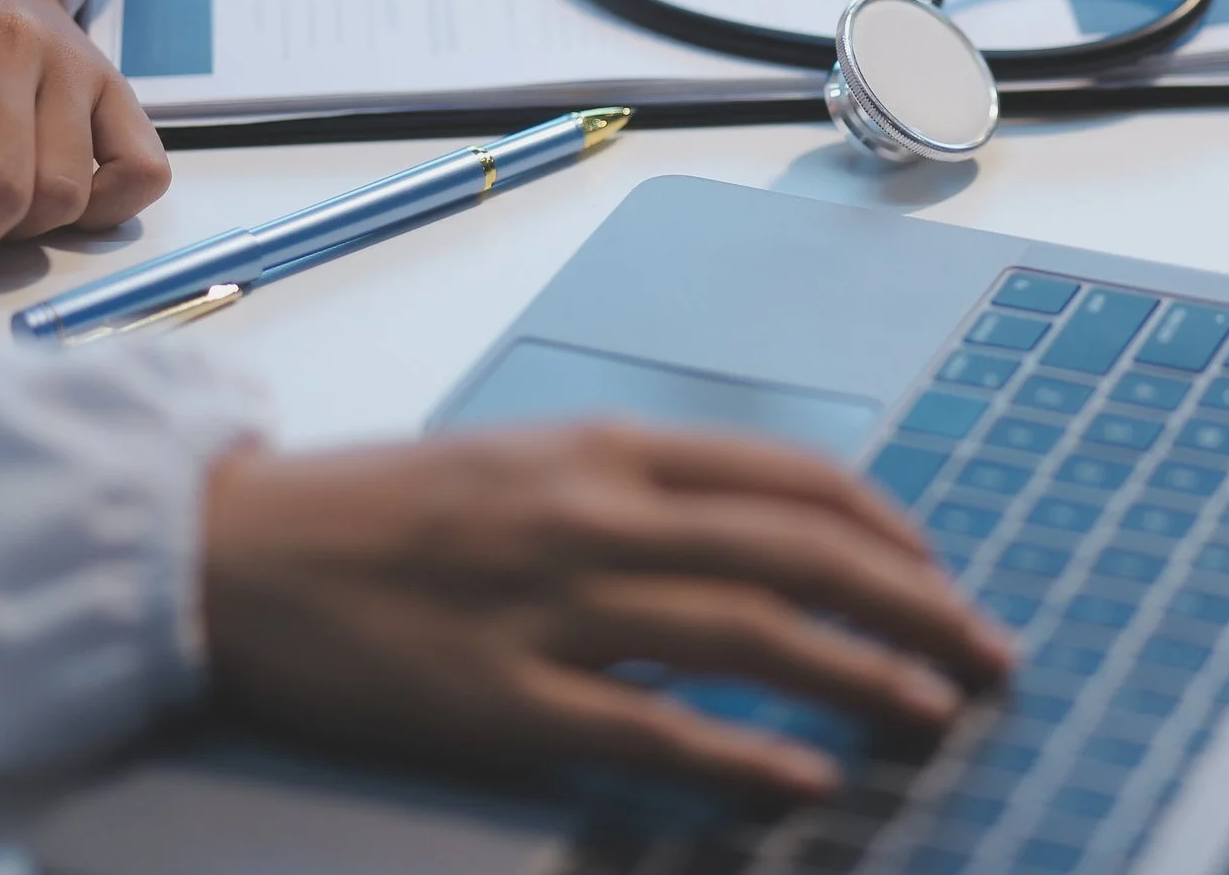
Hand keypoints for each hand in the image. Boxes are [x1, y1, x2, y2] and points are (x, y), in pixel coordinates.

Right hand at [203, 423, 1015, 797]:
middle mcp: (598, 513)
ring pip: (747, 633)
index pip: (789, 477)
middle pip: (799, 553)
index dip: (885, 526)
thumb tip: (764, 532)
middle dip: (915, 602)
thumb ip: (643, 486)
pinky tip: (805, 780)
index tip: (937, 570)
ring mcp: (552, 606)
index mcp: (607, 448)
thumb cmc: (391, 507)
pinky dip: (737, 757)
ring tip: (937, 710)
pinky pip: (645, 730)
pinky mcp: (502, 700)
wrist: (239, 549)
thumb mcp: (530, 460)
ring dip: (860, 673)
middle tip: (988, 652)